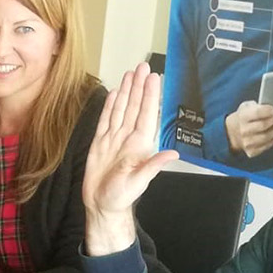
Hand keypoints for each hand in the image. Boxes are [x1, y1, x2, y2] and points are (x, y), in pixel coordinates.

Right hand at [83, 63, 179, 217]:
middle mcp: (128, 138)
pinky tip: (115, 93)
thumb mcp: (138, 183)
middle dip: (139, 86)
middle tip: (142, 66)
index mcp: (139, 145)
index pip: (145, 114)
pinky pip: (106, 120)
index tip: (153, 78)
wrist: (102, 205)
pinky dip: (110, 106)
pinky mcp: (100, 143)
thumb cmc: (121, 197)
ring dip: (127, 91)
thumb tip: (172, 155)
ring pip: (121, 109)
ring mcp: (114, 139)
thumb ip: (152, 166)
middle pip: (134, 106)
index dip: (149, 95)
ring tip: (130, 73)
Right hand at [224, 101, 272, 157]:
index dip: (267, 111)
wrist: (232, 133)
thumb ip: (258, 106)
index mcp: (242, 116)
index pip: (257, 113)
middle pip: (263, 125)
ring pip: (266, 137)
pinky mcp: (251, 151)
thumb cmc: (245, 117)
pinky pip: (266, 146)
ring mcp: (246, 142)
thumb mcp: (247, 107)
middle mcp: (243, 130)